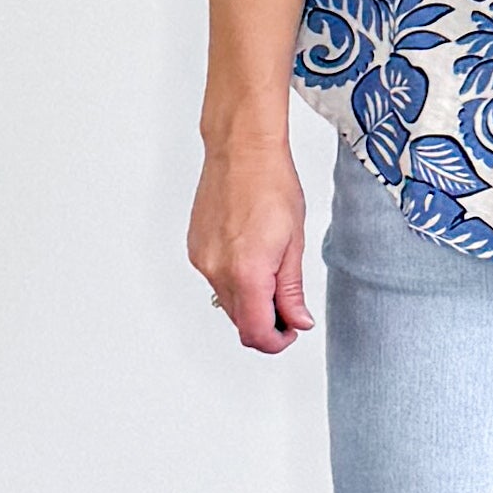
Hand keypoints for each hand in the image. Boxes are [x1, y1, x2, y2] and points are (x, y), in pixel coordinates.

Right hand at [189, 144, 316, 353]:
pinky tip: (252, 256)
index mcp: (247, 272)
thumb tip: (297, 321)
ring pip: (227, 302)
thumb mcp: (294, 242)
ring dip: (251, 301)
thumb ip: (292, 289)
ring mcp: (202, 260)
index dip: (276, 342)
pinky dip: (235, 281)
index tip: (291, 332)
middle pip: (240, 322)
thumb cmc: (272, 184)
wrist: (241, 150)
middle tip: (289, 306)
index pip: (256, 333)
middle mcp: (217, 270)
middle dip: (266, 322)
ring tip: (273, 272)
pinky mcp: (195, 249)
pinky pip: (216, 280)